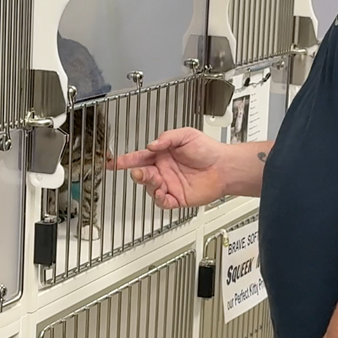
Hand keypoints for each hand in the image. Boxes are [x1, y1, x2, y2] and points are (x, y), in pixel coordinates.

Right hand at [107, 127, 231, 208]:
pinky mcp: (178, 197)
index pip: (139, 158)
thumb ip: (167, 138)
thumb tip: (151, 145)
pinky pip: (163, 202)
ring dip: (150, 186)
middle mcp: (163, 170)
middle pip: (143, 175)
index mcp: (162, 155)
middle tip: (139, 172)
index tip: (114, 162)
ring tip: (156, 181)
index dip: (125, 160)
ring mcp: (170, 184)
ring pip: (150, 189)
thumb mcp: (186, 135)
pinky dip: (160, 200)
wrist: (224, 167)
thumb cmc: (208, 150)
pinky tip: (162, 194)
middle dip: (138, 174)